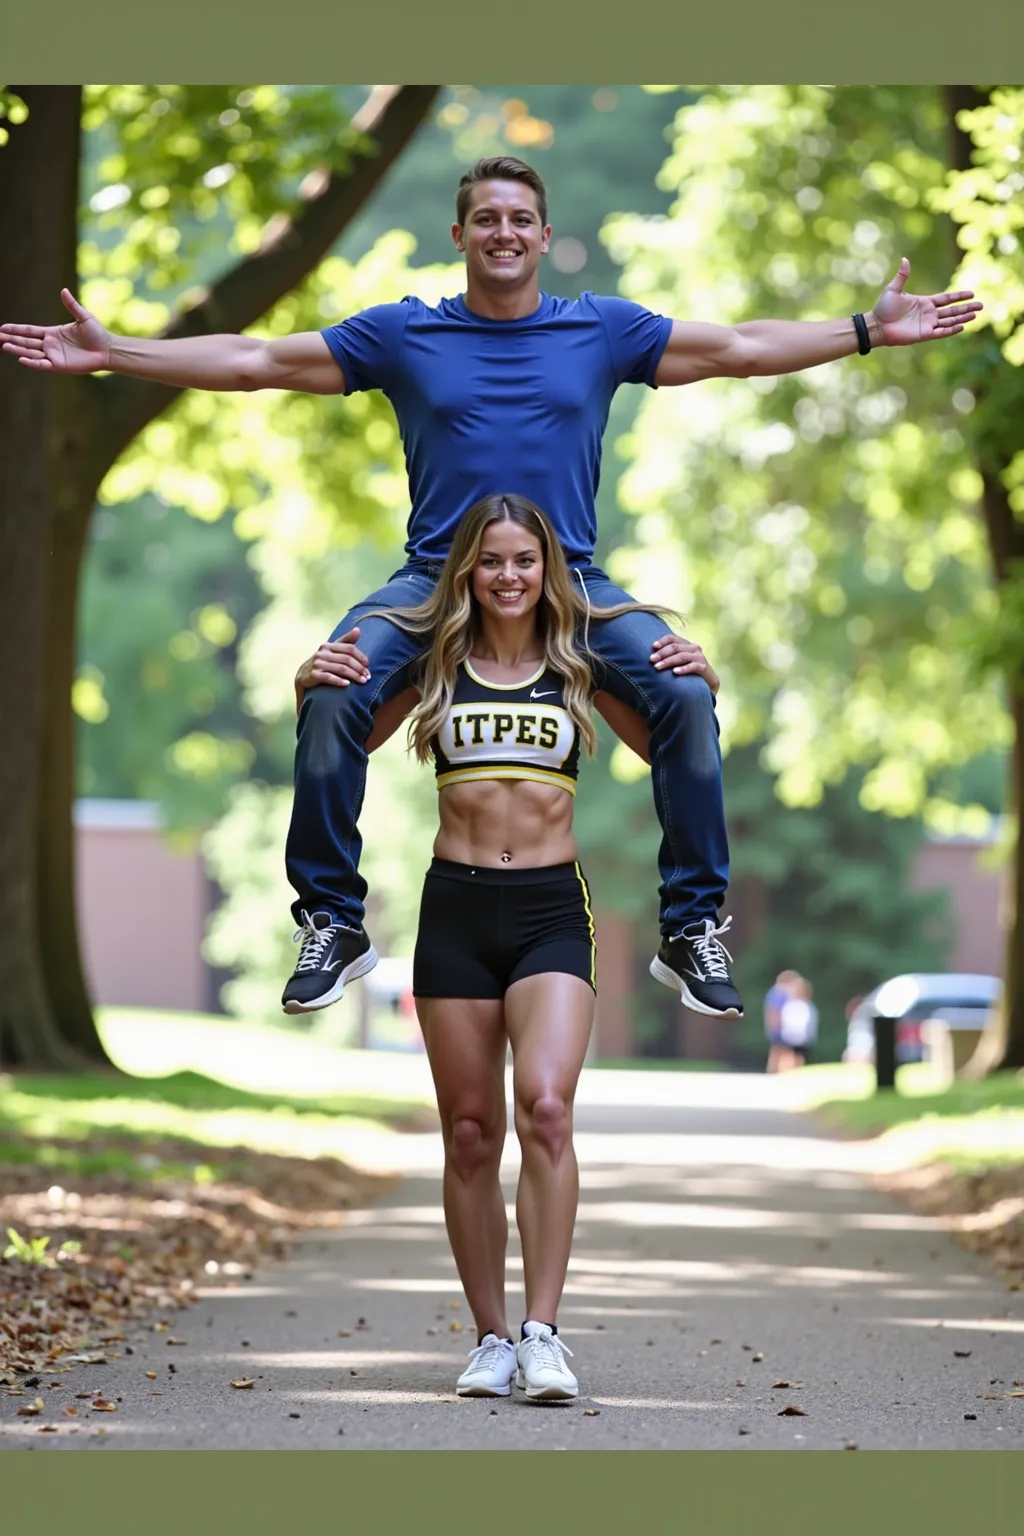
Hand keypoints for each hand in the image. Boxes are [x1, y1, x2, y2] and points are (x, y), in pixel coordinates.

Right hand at [0, 289, 111, 372]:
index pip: (30, 331)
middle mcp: (50, 345)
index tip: (3, 328)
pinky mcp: (59, 365)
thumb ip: (71, 305)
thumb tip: (63, 290)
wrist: (108, 349)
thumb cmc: (98, 334)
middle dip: (11, 339)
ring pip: (31, 352)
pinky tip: (21, 359)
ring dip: (17, 349)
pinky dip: (32, 362)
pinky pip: (42, 364)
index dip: (16, 330)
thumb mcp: (83, 316)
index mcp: (53, 333)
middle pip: (26, 342)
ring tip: (4, 345)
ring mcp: (54, 355)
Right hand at [295, 628, 370, 692]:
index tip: (368, 665)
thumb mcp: (333, 650)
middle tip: (368, 676)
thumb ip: (346, 641)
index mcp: (329, 645)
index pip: (349, 648)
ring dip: (354, 676)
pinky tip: (347, 684)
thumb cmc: (323, 661)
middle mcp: (322, 652)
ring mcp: (317, 663)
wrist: (303, 674)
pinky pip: (329, 677)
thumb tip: (358, 630)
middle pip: (346, 659)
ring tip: (363, 681)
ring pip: (340, 669)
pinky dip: (339, 681)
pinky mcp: (313, 674)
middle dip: (359, 668)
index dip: (361, 656)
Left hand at [650, 633, 719, 693]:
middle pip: (675, 647)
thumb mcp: (679, 661)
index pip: (672, 638)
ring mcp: (700, 657)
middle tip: (651, 660)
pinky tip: (675, 672)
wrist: (708, 682)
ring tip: (657, 667)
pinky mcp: (704, 667)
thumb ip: (669, 656)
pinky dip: (683, 669)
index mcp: (686, 644)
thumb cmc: (689, 671)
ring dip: (668, 661)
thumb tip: (650, 658)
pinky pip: (693, 666)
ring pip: (681, 656)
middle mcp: (693, 648)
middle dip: (662, 653)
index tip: (653, 647)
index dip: (662, 641)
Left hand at [868, 258, 982, 347]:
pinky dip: (951, 329)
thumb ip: (902, 275)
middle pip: (952, 310)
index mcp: (924, 302)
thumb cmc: (883, 308)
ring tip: (975, 315)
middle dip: (966, 308)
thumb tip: (904, 259)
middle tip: (981, 306)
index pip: (946, 299)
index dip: (959, 296)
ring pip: (949, 321)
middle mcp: (928, 313)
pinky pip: (941, 332)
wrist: (876, 325)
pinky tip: (961, 325)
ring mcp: (927, 324)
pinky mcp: (924, 335)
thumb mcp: (893, 289)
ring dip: (962, 318)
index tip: (971, 294)